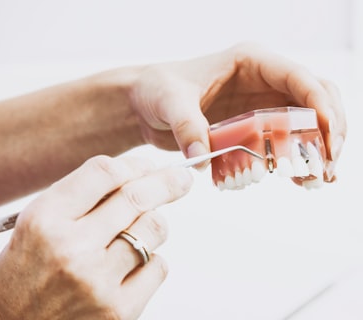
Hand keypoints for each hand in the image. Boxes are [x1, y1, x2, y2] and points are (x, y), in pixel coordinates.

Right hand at [0, 155, 192, 319]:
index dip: (134, 164)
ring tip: (136, 231)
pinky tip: (131, 265)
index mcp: (46, 219)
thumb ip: (85, 196)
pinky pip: (159, 266)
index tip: (148, 166)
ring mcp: (98, 282)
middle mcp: (72, 249)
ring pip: (154, 228)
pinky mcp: (119, 310)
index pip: (104, 173)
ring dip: (152, 223)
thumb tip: (139, 175)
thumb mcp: (40, 221)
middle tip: (181, 179)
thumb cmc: (27, 268)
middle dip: (167, 182)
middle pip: (137, 197)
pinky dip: (152, 259)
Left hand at [129, 42, 345, 180]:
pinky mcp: (251, 129)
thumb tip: (202, 158)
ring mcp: (260, 107)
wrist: (145, 105)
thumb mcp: (170, 101)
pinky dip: (295, 160)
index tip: (328, 138)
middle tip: (326, 166)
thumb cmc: (157, 89)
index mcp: (252, 63)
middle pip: (315, 100)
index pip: (300, 79)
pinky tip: (300, 180)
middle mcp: (263, 83)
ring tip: (318, 179)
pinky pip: (283, 143)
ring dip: (317, 150)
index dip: (321, 106)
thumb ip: (187, 127)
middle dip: (328, 132)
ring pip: (305, 124)